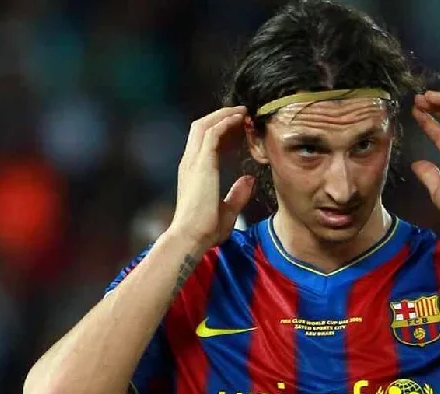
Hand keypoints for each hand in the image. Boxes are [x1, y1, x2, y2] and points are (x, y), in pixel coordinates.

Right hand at [167, 107, 255, 248]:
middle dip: (220, 117)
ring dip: (223, 115)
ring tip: (241, 111)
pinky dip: (224, 122)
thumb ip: (237, 194)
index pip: (204, 143)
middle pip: (201, 128)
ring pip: (204, 125)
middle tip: (241, 114)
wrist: (191, 237)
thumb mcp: (228, 211)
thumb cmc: (206, 230)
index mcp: (194, 173)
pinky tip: (238, 119)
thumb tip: (249, 180)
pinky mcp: (201, 163)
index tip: (239, 128)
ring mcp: (193, 161)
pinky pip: (212, 133)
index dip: (220, 131)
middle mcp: (190, 163)